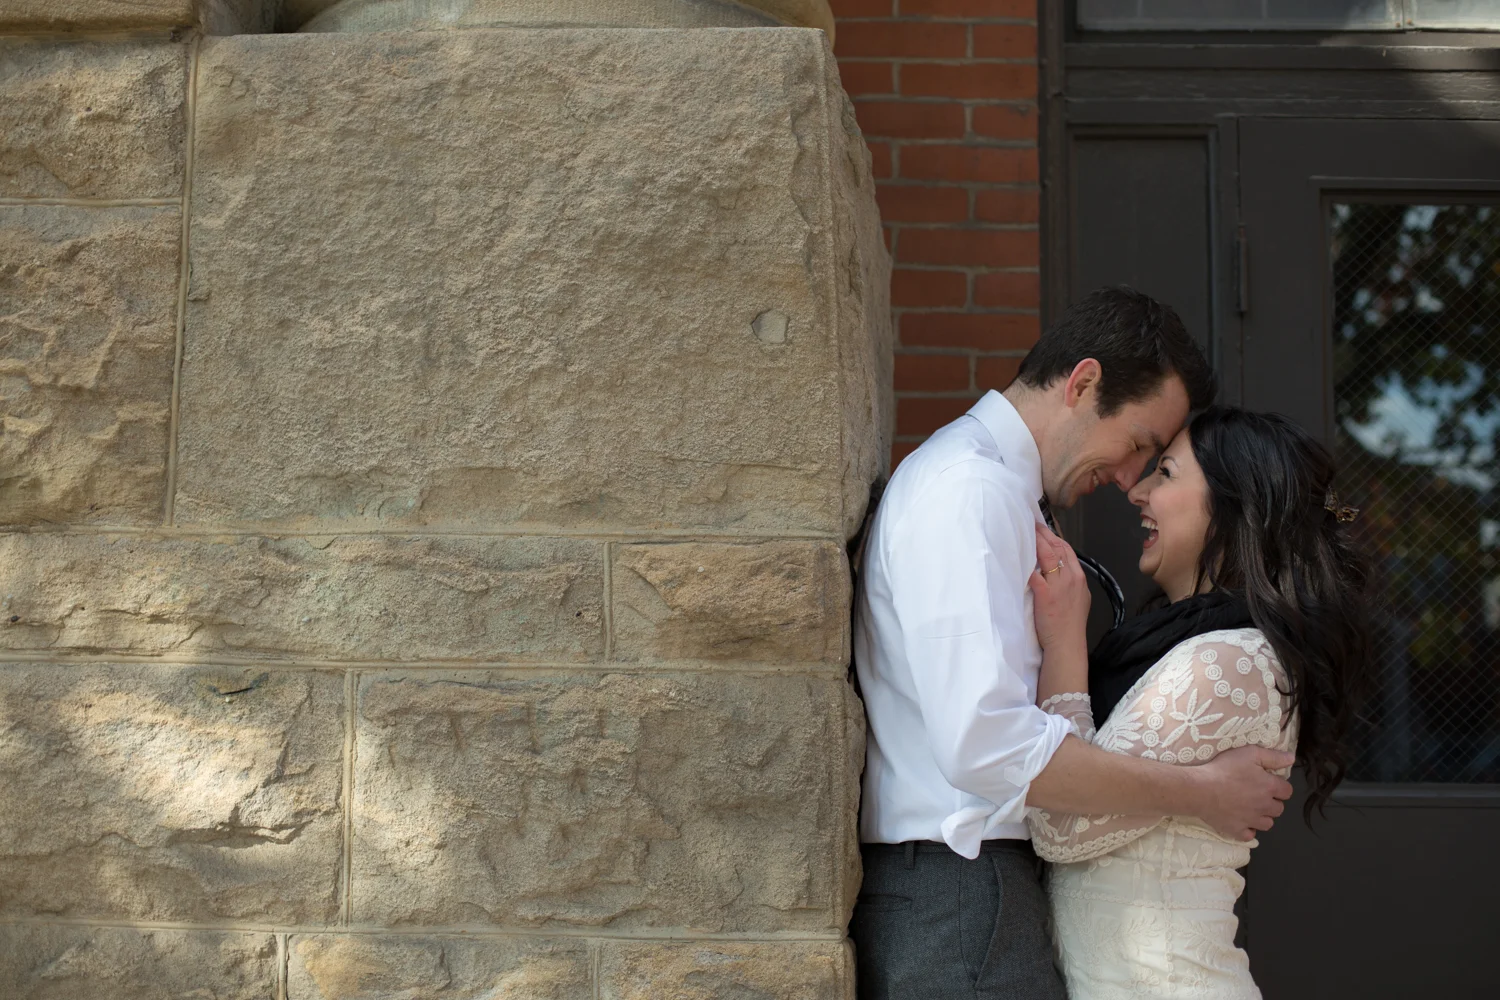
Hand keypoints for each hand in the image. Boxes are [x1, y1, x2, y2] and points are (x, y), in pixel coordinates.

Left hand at [1027, 522, 1089, 652]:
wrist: (1067, 644)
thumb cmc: (1069, 626)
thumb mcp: (1078, 599)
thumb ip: (1068, 583)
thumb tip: (1056, 572)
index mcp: (1078, 578)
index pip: (1068, 550)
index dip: (1054, 537)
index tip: (1043, 529)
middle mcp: (1071, 578)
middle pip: (1058, 549)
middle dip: (1044, 534)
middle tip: (1032, 523)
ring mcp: (1059, 586)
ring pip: (1048, 556)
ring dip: (1036, 542)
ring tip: (1026, 532)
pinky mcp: (1046, 596)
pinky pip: (1035, 575)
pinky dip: (1027, 566)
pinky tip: (1018, 556)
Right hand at [1191, 746, 1295, 840]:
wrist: (1200, 789)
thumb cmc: (1224, 768)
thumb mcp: (1249, 753)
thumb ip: (1273, 757)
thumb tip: (1291, 759)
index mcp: (1269, 787)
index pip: (1287, 791)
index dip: (1279, 786)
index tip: (1267, 781)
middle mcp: (1265, 806)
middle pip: (1279, 809)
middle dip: (1271, 802)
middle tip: (1257, 794)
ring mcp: (1251, 821)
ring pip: (1267, 824)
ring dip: (1262, 817)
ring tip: (1249, 808)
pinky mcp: (1237, 830)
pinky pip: (1250, 836)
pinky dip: (1248, 830)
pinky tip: (1241, 821)